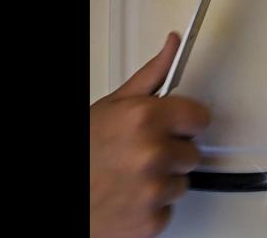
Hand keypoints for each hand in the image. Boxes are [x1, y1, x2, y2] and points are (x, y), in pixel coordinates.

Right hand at [90, 33, 210, 237]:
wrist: (66, 197)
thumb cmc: (84, 151)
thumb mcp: (113, 105)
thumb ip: (153, 76)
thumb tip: (173, 45)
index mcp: (145, 118)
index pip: (200, 117)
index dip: (185, 121)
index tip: (174, 125)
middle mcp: (152, 153)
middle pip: (193, 152)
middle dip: (172, 151)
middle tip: (141, 151)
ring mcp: (153, 189)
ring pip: (183, 182)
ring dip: (163, 180)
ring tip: (133, 174)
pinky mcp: (152, 221)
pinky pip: (171, 209)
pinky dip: (154, 206)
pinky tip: (132, 195)